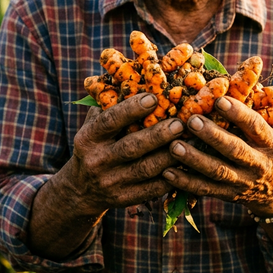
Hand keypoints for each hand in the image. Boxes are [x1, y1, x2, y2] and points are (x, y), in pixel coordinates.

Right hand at [56, 93, 184, 216]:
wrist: (81, 190)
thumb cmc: (96, 144)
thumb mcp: (93, 124)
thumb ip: (110, 104)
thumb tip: (136, 73)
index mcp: (88, 138)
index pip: (110, 122)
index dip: (131, 109)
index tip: (153, 98)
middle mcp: (97, 161)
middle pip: (131, 147)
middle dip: (158, 135)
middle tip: (181, 122)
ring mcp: (111, 183)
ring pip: (146, 169)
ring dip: (170, 156)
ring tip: (191, 142)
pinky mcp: (125, 199)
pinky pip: (152, 189)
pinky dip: (172, 177)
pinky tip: (188, 165)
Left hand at [162, 96, 272, 215]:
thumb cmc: (263, 144)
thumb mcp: (268, 124)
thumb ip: (254, 100)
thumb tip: (250, 63)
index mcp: (270, 142)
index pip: (256, 126)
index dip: (239, 113)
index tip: (220, 99)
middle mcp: (259, 163)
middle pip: (235, 150)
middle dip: (213, 135)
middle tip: (191, 120)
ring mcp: (243, 182)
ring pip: (217, 172)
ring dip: (195, 159)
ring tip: (174, 145)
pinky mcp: (227, 195)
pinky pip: (205, 190)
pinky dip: (185, 181)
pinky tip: (167, 171)